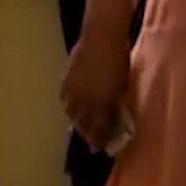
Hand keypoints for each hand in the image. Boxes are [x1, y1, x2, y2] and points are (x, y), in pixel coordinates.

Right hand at [60, 27, 129, 149]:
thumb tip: (111, 116)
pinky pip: (64, 99)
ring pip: (71, 112)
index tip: (100, 148)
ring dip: (76, 121)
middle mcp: (84, 99)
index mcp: (101, 102)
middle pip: (83, 123)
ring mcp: (73, 89)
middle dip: (87, 133)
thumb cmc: (118, 59)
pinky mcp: (66, 79)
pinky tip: (71, 108)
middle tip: (91, 142)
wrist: (101, 36)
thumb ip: (115, 103)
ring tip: (80, 126)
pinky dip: (68, 106)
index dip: (99, 139)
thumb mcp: (122, 85)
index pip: (98, 127)